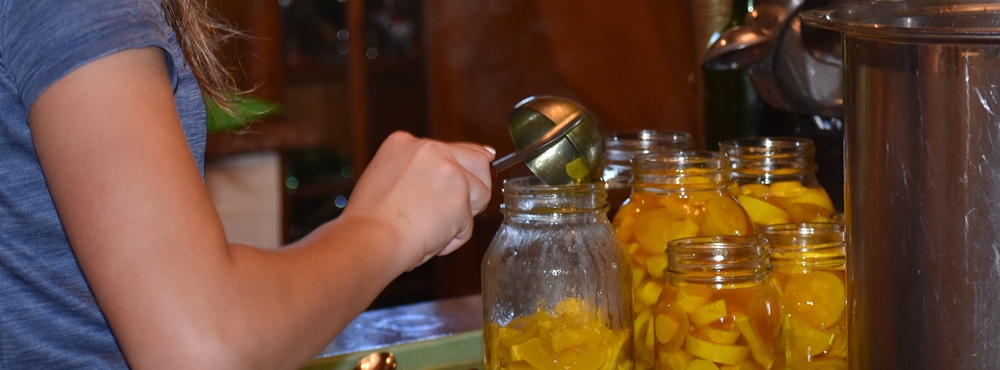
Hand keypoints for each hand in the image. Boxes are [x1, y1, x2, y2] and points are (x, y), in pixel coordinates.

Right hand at [342, 131, 495, 269]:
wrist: (370, 239)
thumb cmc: (372, 220)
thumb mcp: (387, 176)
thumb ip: (419, 168)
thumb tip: (473, 158)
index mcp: (405, 142)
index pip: (452, 149)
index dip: (457, 175)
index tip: (448, 191)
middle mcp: (431, 149)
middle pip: (479, 163)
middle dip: (473, 190)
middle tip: (447, 212)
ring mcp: (449, 171)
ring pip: (481, 194)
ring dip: (461, 217)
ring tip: (431, 228)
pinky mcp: (461, 198)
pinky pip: (469, 225)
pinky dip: (453, 238)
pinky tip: (429, 239)